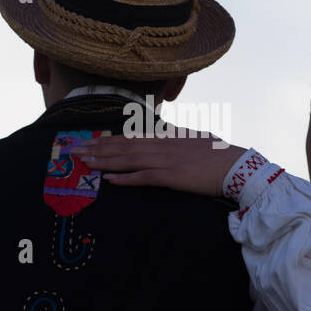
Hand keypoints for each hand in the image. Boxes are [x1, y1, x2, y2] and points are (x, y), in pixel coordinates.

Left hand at [78, 134, 246, 197]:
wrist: (235, 166)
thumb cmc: (219, 154)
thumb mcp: (196, 138)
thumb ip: (178, 134)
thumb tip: (168, 130)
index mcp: (166, 137)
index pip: (131, 137)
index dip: (108, 139)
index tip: (90, 140)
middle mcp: (162, 145)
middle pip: (123, 146)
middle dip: (97, 148)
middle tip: (75, 151)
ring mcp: (165, 160)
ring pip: (128, 159)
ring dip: (104, 161)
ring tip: (84, 162)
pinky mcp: (171, 176)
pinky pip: (143, 177)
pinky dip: (124, 178)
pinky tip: (109, 180)